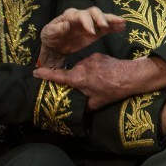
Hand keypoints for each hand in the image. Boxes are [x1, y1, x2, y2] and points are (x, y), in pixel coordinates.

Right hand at [33, 53, 165, 109]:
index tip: (35, 72)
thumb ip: (84, 105)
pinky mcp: (99, 55)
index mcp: (77, 78)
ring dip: (86, 75)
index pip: (57, 75)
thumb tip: (79, 110)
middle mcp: (81, 66)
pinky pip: (91, 63)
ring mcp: (90, 59)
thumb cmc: (112, 90)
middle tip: (81, 88)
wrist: (131, 76)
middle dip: (74, 80)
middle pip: (72, 73)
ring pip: (82, 68)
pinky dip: (94, 69)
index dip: (45, 74)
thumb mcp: (97, 103)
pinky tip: (103, 76)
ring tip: (97, 83)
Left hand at [38, 7, 124, 65]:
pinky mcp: (95, 32)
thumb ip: (57, 29)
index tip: (91, 31)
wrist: (55, 46)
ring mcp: (90, 23)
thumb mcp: (49, 33)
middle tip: (105, 26)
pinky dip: (114, 27)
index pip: (81, 14)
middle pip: (94, 12)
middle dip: (101, 18)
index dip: (87, 21)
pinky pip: (106, 28)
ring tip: (122, 22)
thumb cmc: (50, 37)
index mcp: (70, 15)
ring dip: (112, 20)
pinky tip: (122, 27)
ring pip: (102, 18)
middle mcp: (82, 17)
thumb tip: (65, 24)